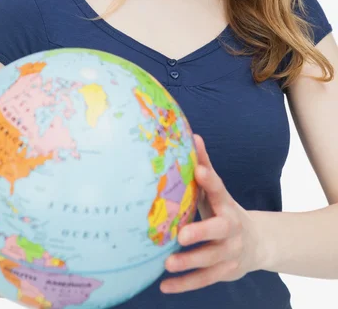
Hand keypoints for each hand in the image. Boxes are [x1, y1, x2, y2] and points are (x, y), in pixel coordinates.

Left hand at [160, 134, 261, 293]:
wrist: (256, 243)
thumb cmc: (224, 210)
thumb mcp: (217, 191)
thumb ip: (204, 167)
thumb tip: (193, 136)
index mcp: (226, 204)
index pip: (219, 189)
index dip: (209, 180)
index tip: (198, 171)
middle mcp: (231, 228)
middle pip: (219, 230)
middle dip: (202, 232)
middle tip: (182, 235)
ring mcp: (229, 252)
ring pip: (210, 259)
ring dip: (189, 263)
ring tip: (167, 263)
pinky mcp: (225, 271)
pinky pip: (204, 280)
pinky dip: (185, 285)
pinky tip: (165, 286)